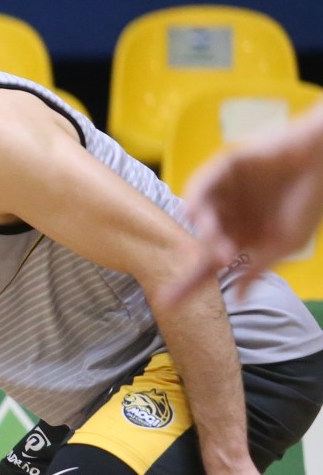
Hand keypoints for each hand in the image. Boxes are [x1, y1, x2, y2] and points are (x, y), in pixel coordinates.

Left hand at [162, 130, 322, 307]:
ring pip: (199, 217)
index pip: (207, 266)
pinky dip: (197, 200)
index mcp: (238, 239)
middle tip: (222, 258)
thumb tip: (239, 298)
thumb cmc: (308, 202)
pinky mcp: (221, 169)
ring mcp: (221, 194)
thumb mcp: (285, 242)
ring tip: (221, 239)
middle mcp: (225, 219)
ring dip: (206, 231)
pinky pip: (200, 186)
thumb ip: (258, 267)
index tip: (167, 305)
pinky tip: (199, 212)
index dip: (187, 285)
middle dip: (207, 254)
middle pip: (199, 243)